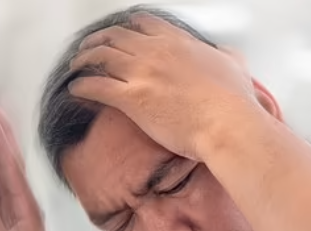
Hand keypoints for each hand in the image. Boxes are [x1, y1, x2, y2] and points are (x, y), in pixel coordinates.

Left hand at [68, 11, 257, 159]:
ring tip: (76, 66)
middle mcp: (156, 51)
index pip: (143, 23)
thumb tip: (226, 54)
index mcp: (177, 42)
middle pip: (116, 36)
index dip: (127, 27)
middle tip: (89, 48)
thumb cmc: (234, 102)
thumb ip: (226, 55)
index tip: (120, 33)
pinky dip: (82, 86)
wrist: (227, 126)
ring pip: (101, 56)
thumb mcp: (235, 67)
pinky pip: (97, 86)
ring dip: (84, 60)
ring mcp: (142, 73)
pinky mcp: (133, 99)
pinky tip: (75, 90)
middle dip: (98, 40)